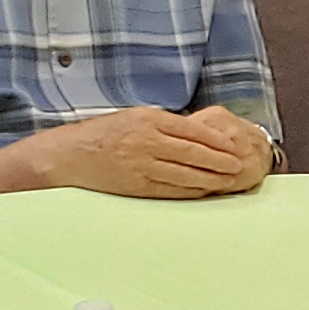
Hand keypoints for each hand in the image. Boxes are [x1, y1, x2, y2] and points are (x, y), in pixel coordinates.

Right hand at [32, 105, 269, 199]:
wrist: (68, 155)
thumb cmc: (101, 135)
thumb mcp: (132, 117)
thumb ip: (161, 124)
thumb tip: (195, 133)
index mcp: (148, 119)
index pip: (192, 129)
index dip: (216, 139)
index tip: (234, 145)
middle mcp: (147, 141)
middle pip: (194, 152)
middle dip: (221, 160)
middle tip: (240, 165)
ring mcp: (142, 165)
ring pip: (186, 173)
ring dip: (211, 178)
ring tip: (230, 180)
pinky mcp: (136, 186)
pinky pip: (171, 190)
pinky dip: (191, 191)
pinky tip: (206, 192)